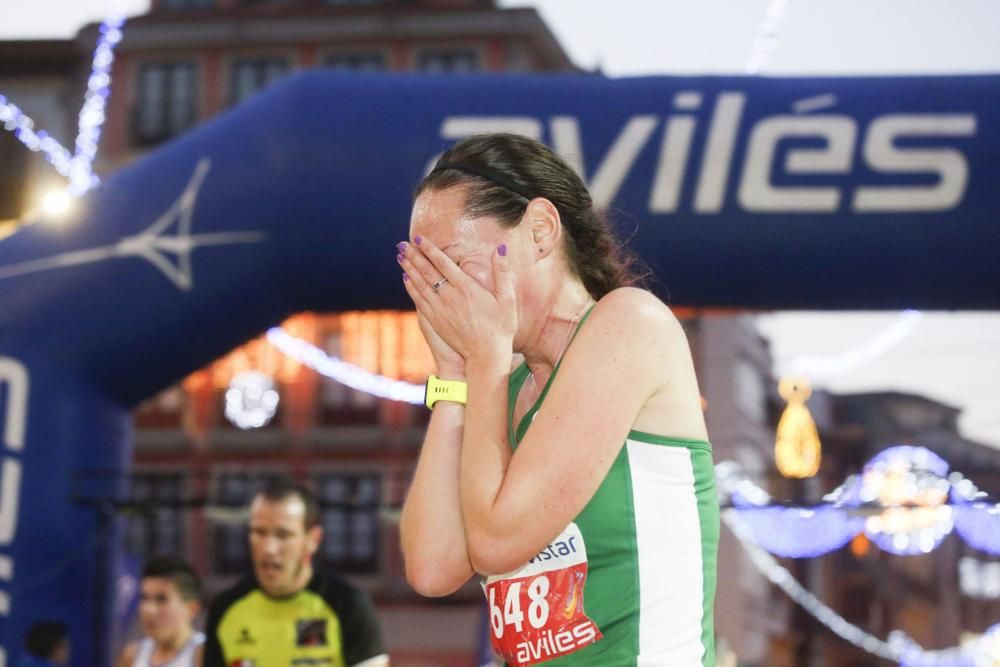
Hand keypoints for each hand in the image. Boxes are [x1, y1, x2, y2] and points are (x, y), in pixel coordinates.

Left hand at [399, 237, 515, 365]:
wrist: (487, 355)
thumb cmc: (501, 327)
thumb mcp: (508, 298)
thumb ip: (502, 272)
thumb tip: (500, 248)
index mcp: (467, 288)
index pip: (443, 263)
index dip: (429, 249)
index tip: (418, 238)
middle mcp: (450, 297)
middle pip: (427, 272)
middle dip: (414, 256)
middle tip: (402, 244)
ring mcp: (440, 310)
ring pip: (420, 285)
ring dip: (409, 269)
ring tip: (401, 257)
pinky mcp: (436, 321)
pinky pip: (419, 300)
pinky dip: (411, 288)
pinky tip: (406, 279)